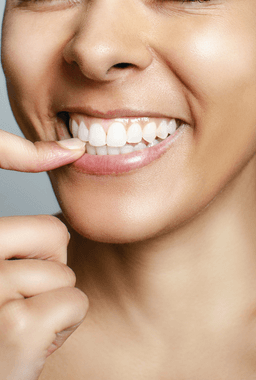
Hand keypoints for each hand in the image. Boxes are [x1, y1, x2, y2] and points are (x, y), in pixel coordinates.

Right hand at [0, 130, 86, 378]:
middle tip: (20, 299)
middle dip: (51, 268)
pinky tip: (32, 341)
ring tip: (20, 322)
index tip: (74, 147)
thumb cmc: (2, 324)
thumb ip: (22, 227)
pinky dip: (64, 325)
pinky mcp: (15, 325)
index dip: (32, 152)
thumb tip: (74, 150)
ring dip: (54, 303)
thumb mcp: (2, 266)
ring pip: (65, 274)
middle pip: (54, 235)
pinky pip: (74, 303)